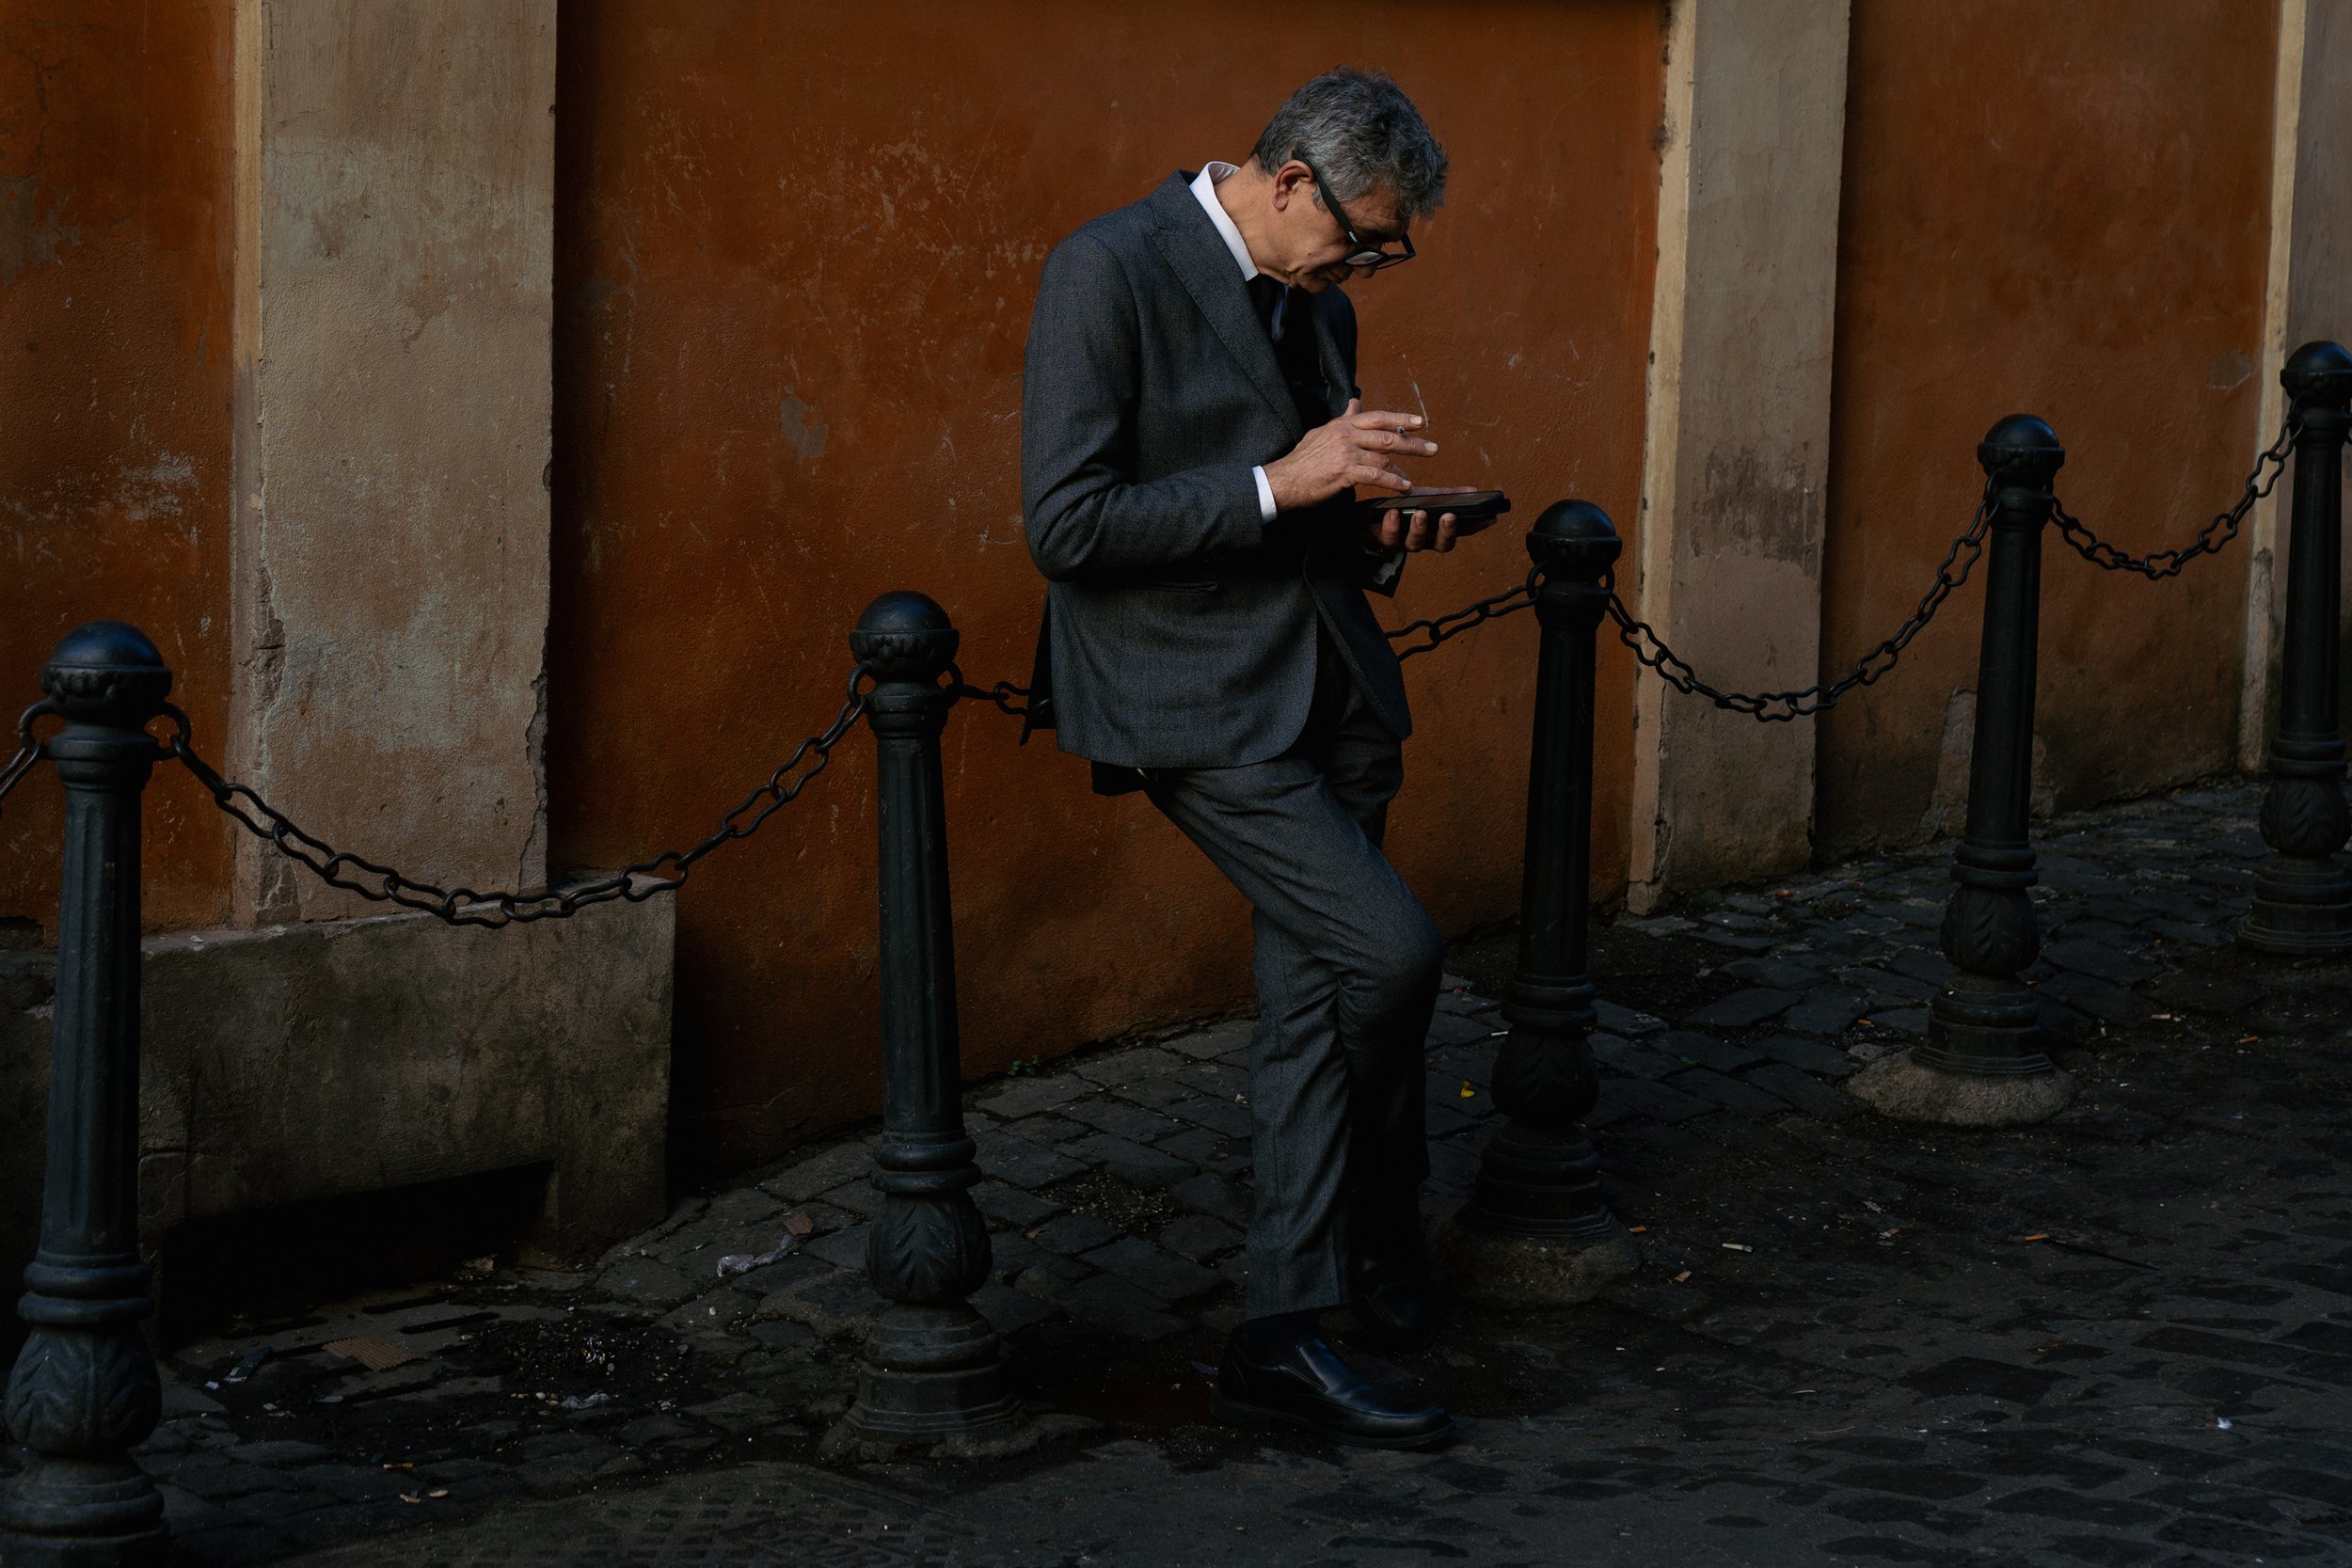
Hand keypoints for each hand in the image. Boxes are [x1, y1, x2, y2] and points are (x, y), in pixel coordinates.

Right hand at [1263, 398, 1434, 510]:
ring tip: (1415, 478)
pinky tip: (1403, 487)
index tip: (1420, 422)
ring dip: (1404, 468)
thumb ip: (1343, 419)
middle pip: (1387, 435)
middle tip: (1432, 449)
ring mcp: (1346, 453)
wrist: (1283, 480)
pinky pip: (1376, 476)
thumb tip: (1356, 402)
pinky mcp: (1344, 472)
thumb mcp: (1322, 432)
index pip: (1377, 417)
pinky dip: (1393, 482)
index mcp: (1342, 424)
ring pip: (1384, 457)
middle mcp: (1346, 435)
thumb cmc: (1302, 460)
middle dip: (1413, 443)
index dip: (1401, 418)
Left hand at [1369, 485, 1488, 553]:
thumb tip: (1474, 492)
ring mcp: (1405, 542)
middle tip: (1449, 516)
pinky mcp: (1386, 539)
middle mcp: (1425, 540)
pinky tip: (1394, 513)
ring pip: (1415, 543)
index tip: (1489, 517)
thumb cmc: (1404, 507)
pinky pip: (1390, 537)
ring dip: (1419, 528)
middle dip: (1447, 531)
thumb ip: (1449, 497)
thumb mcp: (1428, 499)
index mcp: (1438, 531)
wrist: (1370, 515)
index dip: (1476, 527)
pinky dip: (1393, 525)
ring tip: (1420, 514)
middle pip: (1441, 544)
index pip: (1462, 531)